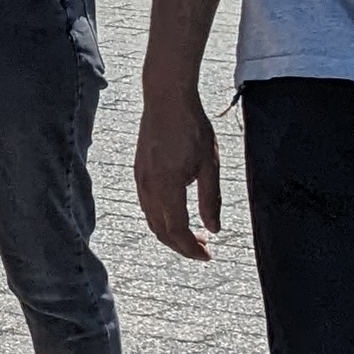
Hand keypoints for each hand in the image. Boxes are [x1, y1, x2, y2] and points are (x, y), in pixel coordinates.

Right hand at [133, 87, 223, 259]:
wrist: (166, 98)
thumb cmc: (191, 127)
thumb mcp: (210, 165)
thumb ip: (211, 200)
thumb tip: (214, 228)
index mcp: (167, 187)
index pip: (177, 230)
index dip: (192, 248)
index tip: (207, 255)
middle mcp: (148, 187)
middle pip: (161, 231)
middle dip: (181, 246)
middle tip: (203, 249)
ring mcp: (140, 180)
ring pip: (151, 220)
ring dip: (170, 234)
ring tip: (193, 235)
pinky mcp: (139, 172)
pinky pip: (146, 206)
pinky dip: (161, 219)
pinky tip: (176, 215)